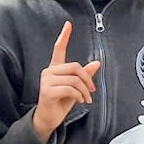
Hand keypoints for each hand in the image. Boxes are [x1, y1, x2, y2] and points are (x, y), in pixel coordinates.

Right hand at [31, 22, 100, 141]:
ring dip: (84, 91)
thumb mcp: (76, 88)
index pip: (59, 49)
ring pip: (74, 79)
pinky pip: (70, 89)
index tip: (68, 24)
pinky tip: (80, 101)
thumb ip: (84, 76)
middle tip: (91, 91)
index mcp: (55, 69)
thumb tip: (96, 63)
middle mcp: (49, 72)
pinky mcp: (47, 91)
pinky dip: (79, 96)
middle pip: (74, 67)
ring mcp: (46, 81)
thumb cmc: (60, 103)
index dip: (64, 36)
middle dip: (86, 79)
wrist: (48, 119)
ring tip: (86, 99)